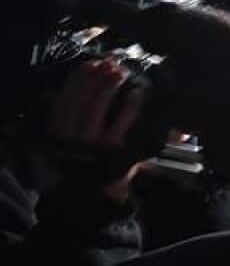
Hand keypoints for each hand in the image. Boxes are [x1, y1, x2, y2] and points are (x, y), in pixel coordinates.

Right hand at [48, 59, 146, 202]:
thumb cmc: (85, 170)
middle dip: (94, 78)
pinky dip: (130, 107)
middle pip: (78, 101)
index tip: (89, 65)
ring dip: (108, 87)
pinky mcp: (110, 153)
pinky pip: (120, 124)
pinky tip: (137, 94)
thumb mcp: (69, 148)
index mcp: (56, 136)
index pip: (62, 101)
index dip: (77, 80)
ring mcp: (88, 146)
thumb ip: (71, 124)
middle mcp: (68, 140)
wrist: (93, 201)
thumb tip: (81, 93)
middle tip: (109, 64)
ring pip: (95, 109)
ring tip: (119, 73)